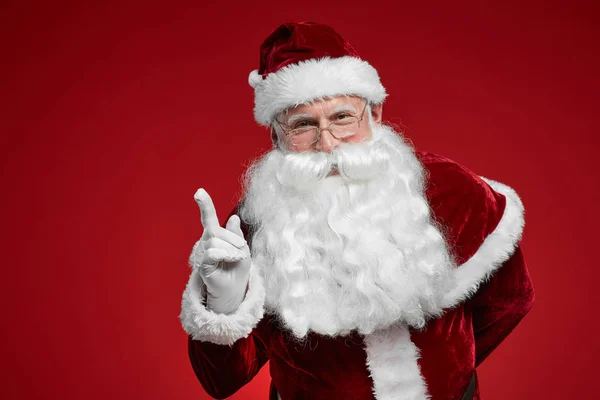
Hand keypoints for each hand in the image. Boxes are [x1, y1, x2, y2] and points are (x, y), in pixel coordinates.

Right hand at [191, 188, 250, 313]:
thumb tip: (234, 218)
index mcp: (215, 236)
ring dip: (231, 250)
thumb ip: (236, 234)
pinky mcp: (202, 264)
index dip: (205, 205)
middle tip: (241, 253)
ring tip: (235, 260)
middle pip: (216, 230)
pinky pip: (211, 252)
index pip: (208, 218)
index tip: (199, 192)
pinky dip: (225, 254)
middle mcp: (206, 242)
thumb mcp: (242, 248)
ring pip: (215, 240)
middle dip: (233, 240)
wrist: (235, 290)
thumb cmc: (238, 269)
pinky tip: (232, 259)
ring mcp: (202, 253)